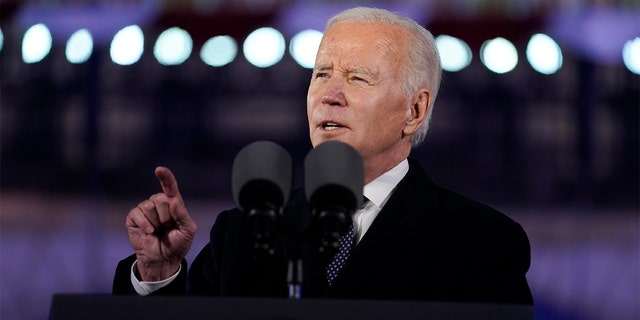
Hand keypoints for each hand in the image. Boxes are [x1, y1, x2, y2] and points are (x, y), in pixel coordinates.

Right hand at [125, 166, 196, 280]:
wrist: (163, 260)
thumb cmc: (177, 244)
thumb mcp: (187, 230)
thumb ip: (182, 214)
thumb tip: (173, 200)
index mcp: (173, 204)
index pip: (170, 187)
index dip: (166, 178)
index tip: (159, 170)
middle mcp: (158, 203)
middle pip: (161, 199)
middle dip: (166, 217)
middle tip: (167, 228)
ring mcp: (145, 210)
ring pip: (149, 206)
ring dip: (155, 222)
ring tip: (157, 231)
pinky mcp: (133, 217)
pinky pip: (137, 213)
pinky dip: (144, 224)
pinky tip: (149, 233)